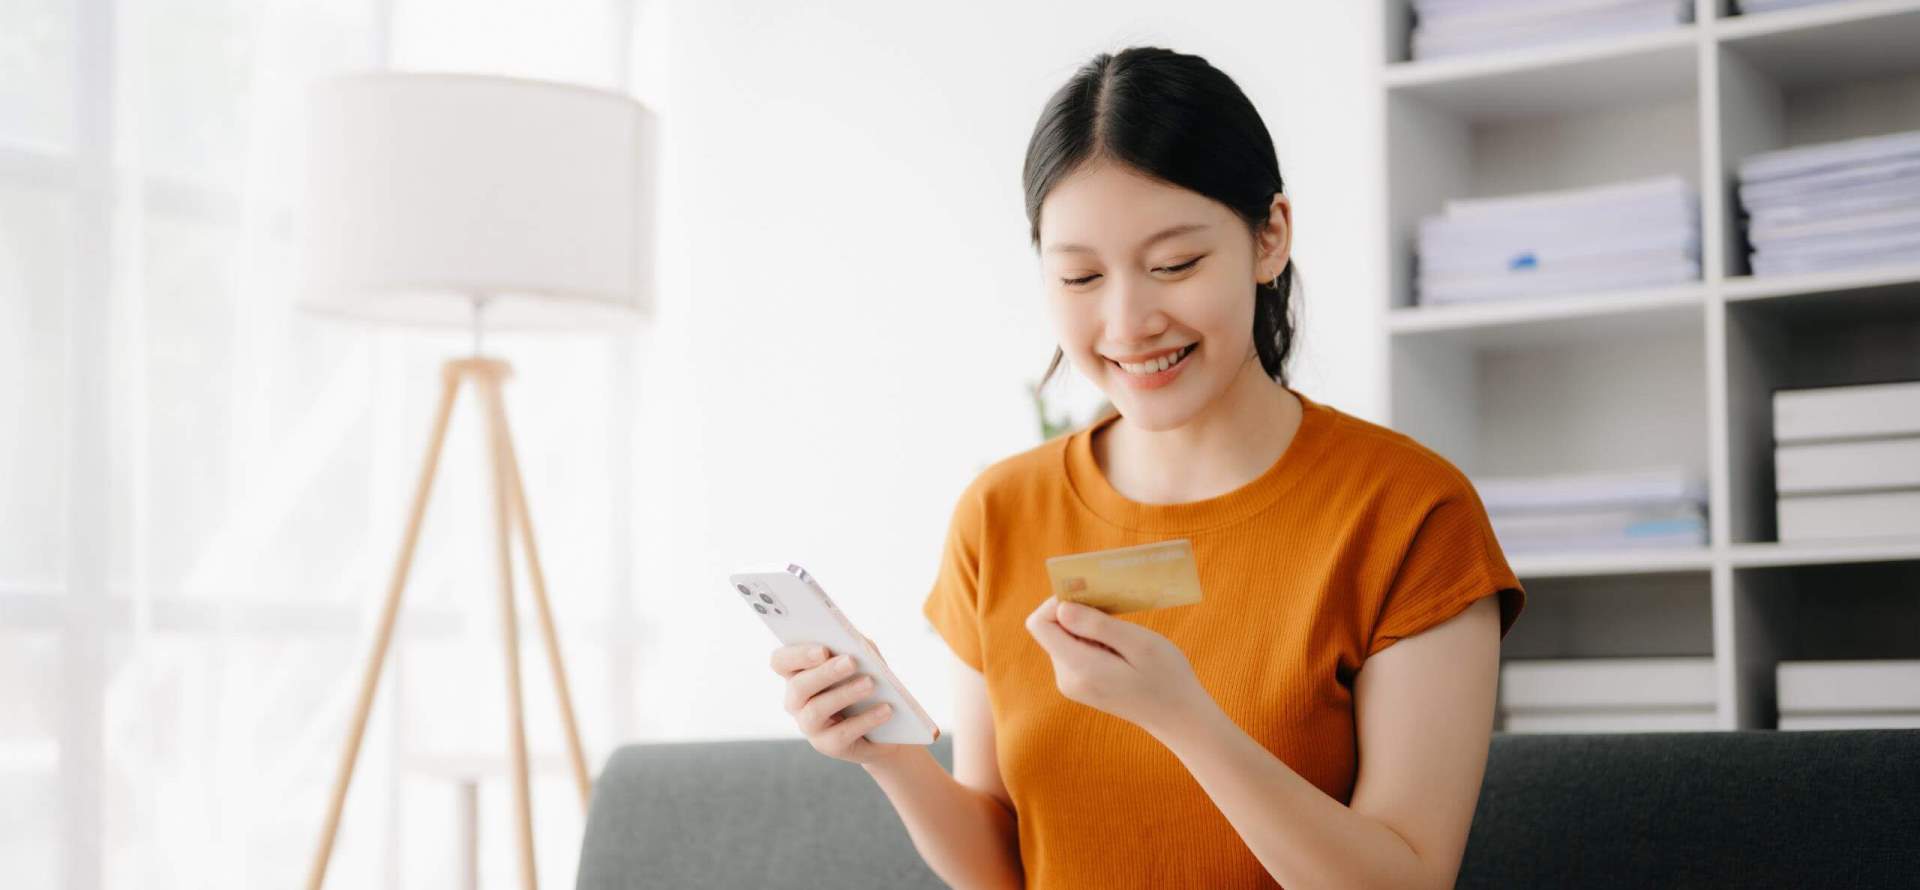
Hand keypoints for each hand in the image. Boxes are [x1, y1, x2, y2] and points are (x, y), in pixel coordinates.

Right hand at [769, 643, 911, 765]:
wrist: (887, 725)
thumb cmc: (868, 681)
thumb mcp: (863, 659)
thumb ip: (855, 645)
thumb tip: (854, 644)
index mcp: (798, 674)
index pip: (780, 661)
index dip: (797, 655)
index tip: (822, 649)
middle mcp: (796, 702)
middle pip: (799, 686)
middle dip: (825, 673)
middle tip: (851, 661)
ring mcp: (809, 726)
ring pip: (816, 711)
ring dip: (844, 694)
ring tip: (870, 683)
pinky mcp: (828, 746)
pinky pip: (841, 734)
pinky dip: (865, 720)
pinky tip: (885, 709)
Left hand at [1024, 595, 1208, 735]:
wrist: (1177, 716)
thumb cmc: (1166, 677)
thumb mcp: (1139, 644)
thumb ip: (1098, 626)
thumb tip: (1061, 608)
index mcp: (1080, 668)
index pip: (1040, 624)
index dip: (1058, 602)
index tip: (1090, 596)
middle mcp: (1067, 678)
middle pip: (1051, 628)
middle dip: (1077, 612)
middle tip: (1113, 610)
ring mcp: (1072, 683)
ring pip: (1064, 637)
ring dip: (1087, 625)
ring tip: (1122, 632)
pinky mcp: (1080, 683)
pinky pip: (1075, 649)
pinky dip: (1092, 638)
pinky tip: (1120, 644)